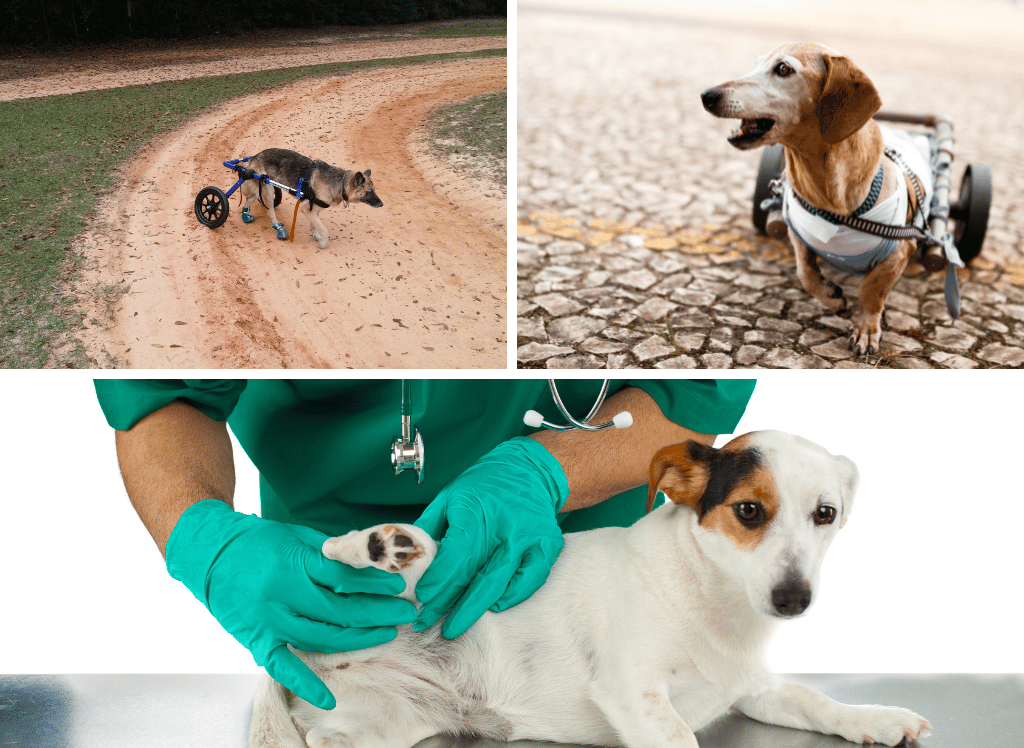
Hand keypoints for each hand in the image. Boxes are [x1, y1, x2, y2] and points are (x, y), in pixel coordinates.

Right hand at [165, 500, 416, 709]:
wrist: (209, 553)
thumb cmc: (259, 541)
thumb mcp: (296, 536)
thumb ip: (330, 552)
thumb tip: (369, 563)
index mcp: (293, 563)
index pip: (343, 578)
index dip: (374, 585)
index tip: (398, 587)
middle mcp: (281, 594)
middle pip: (339, 611)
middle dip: (377, 613)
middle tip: (405, 613)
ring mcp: (268, 621)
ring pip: (320, 638)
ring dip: (357, 639)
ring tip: (386, 634)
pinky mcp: (256, 640)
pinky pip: (282, 667)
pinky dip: (305, 684)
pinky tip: (328, 699)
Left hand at [413, 437, 567, 637]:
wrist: (529, 471)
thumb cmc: (483, 487)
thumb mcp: (449, 496)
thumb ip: (430, 527)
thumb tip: (408, 559)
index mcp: (476, 510)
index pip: (456, 555)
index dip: (438, 579)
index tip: (422, 597)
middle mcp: (505, 526)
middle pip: (475, 575)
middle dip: (449, 604)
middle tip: (429, 624)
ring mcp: (529, 538)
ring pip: (500, 583)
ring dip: (475, 608)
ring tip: (454, 626)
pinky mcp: (547, 546)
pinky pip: (530, 580)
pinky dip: (512, 596)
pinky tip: (493, 606)